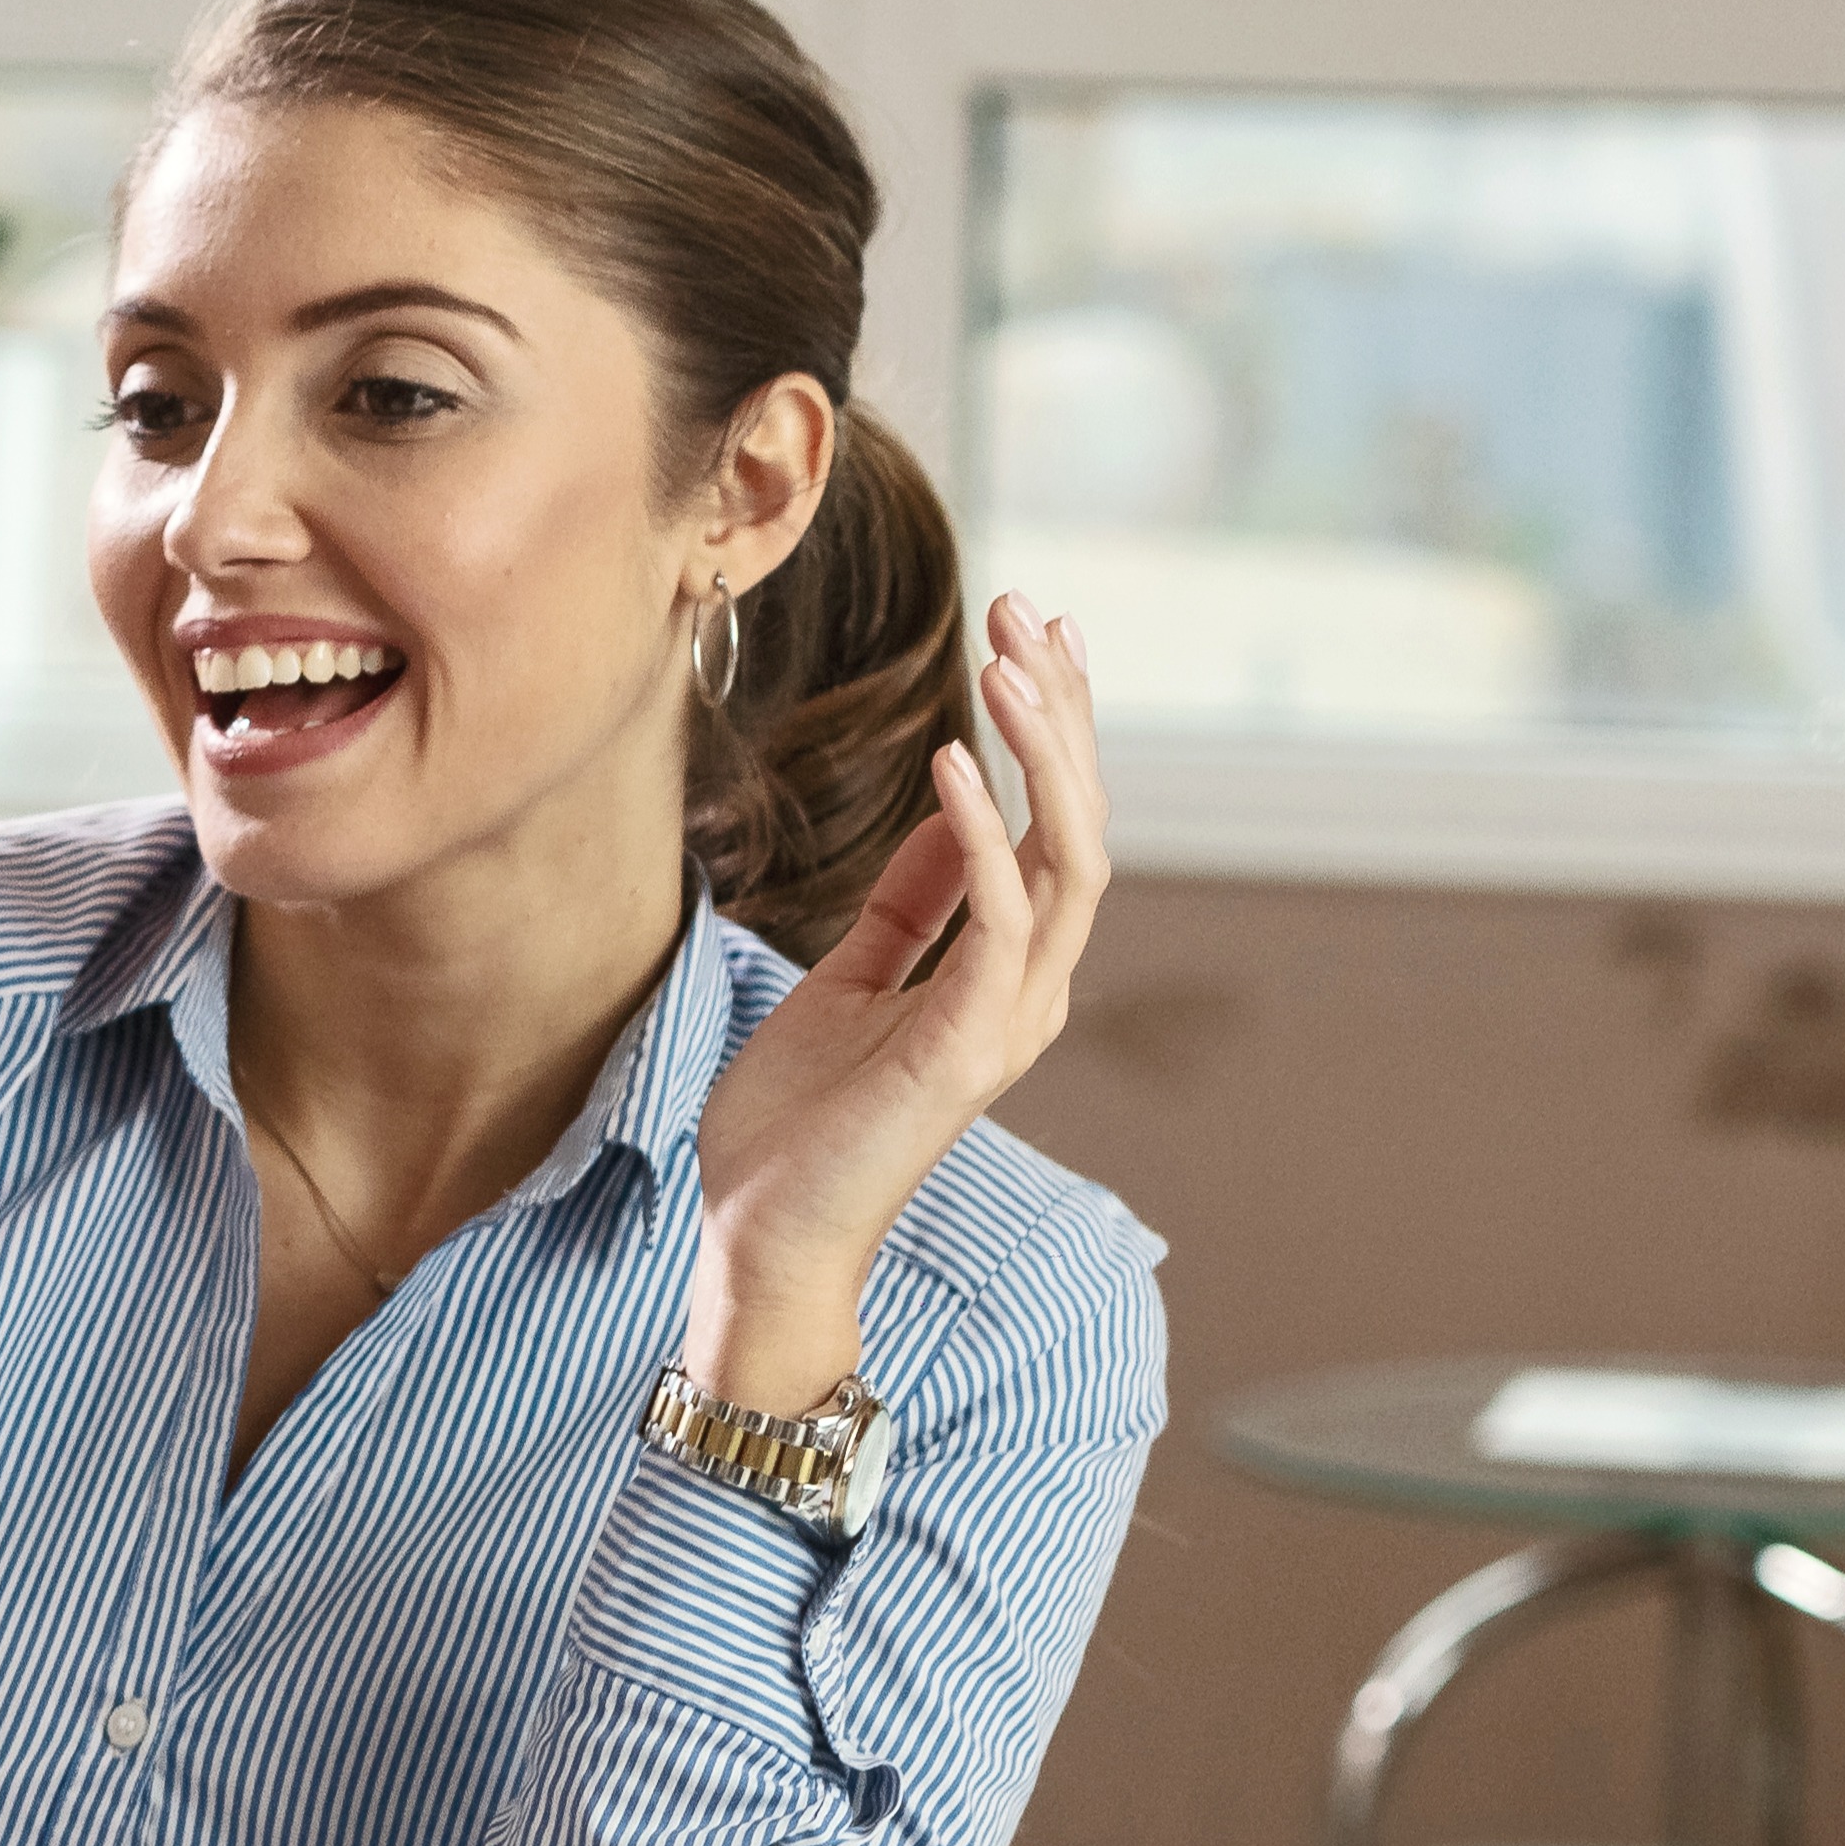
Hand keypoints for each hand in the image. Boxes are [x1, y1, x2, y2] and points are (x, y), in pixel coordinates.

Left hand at [677, 595, 1108, 1414]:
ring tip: (1009, 659)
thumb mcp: (850, 979)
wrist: (761, 1236)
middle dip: (1064, 711)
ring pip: (1071, 860)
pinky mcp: (965, 1048)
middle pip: (1083, 823)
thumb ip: (908, 902)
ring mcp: (1008, 1020)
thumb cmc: (797, 1122)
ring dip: (1045, 753)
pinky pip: (1000, 923)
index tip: (1033, 630)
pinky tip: (954, 764)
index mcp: (1006, 972)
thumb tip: (945, 806)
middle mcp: (1029, 990)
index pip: (1056, 825)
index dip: (1055, 726)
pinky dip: (981, 837)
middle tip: (1034, 609)